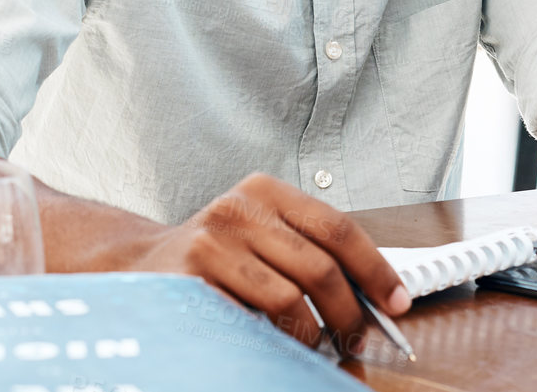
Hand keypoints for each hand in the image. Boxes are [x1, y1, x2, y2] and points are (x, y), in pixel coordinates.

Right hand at [123, 173, 410, 351]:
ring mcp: (212, 241)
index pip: (338, 228)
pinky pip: (251, 321)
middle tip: (357, 339)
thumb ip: (309, 251)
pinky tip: (275, 343)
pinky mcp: (191, 279)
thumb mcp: (261, 233)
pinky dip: (272, 341)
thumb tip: (376, 293)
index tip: (397, 302)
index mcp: (266, 191)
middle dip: (349, 314)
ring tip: (310, 344)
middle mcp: (239, 208)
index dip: (375, 270)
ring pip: (289, 300)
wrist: (139, 266)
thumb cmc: (215, 255)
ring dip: (309, 335)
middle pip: (320, 268)